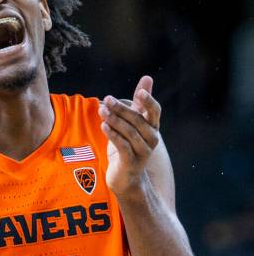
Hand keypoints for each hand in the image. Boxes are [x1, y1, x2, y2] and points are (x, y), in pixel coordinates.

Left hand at [98, 75, 160, 196]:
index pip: (154, 111)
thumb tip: (147, 78)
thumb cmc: (129, 145)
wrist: (126, 177)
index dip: (148, 101)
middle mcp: (151, 139)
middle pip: (137, 120)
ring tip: (101, 110)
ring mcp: (143, 151)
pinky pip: (123, 146)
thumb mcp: (134, 123)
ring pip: (129, 132)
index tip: (139, 92)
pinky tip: (104, 125)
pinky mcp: (131, 162)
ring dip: (114, 120)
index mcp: (152, 127)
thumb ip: (139, 102)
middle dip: (121, 108)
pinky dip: (113, 135)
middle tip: (107, 98)